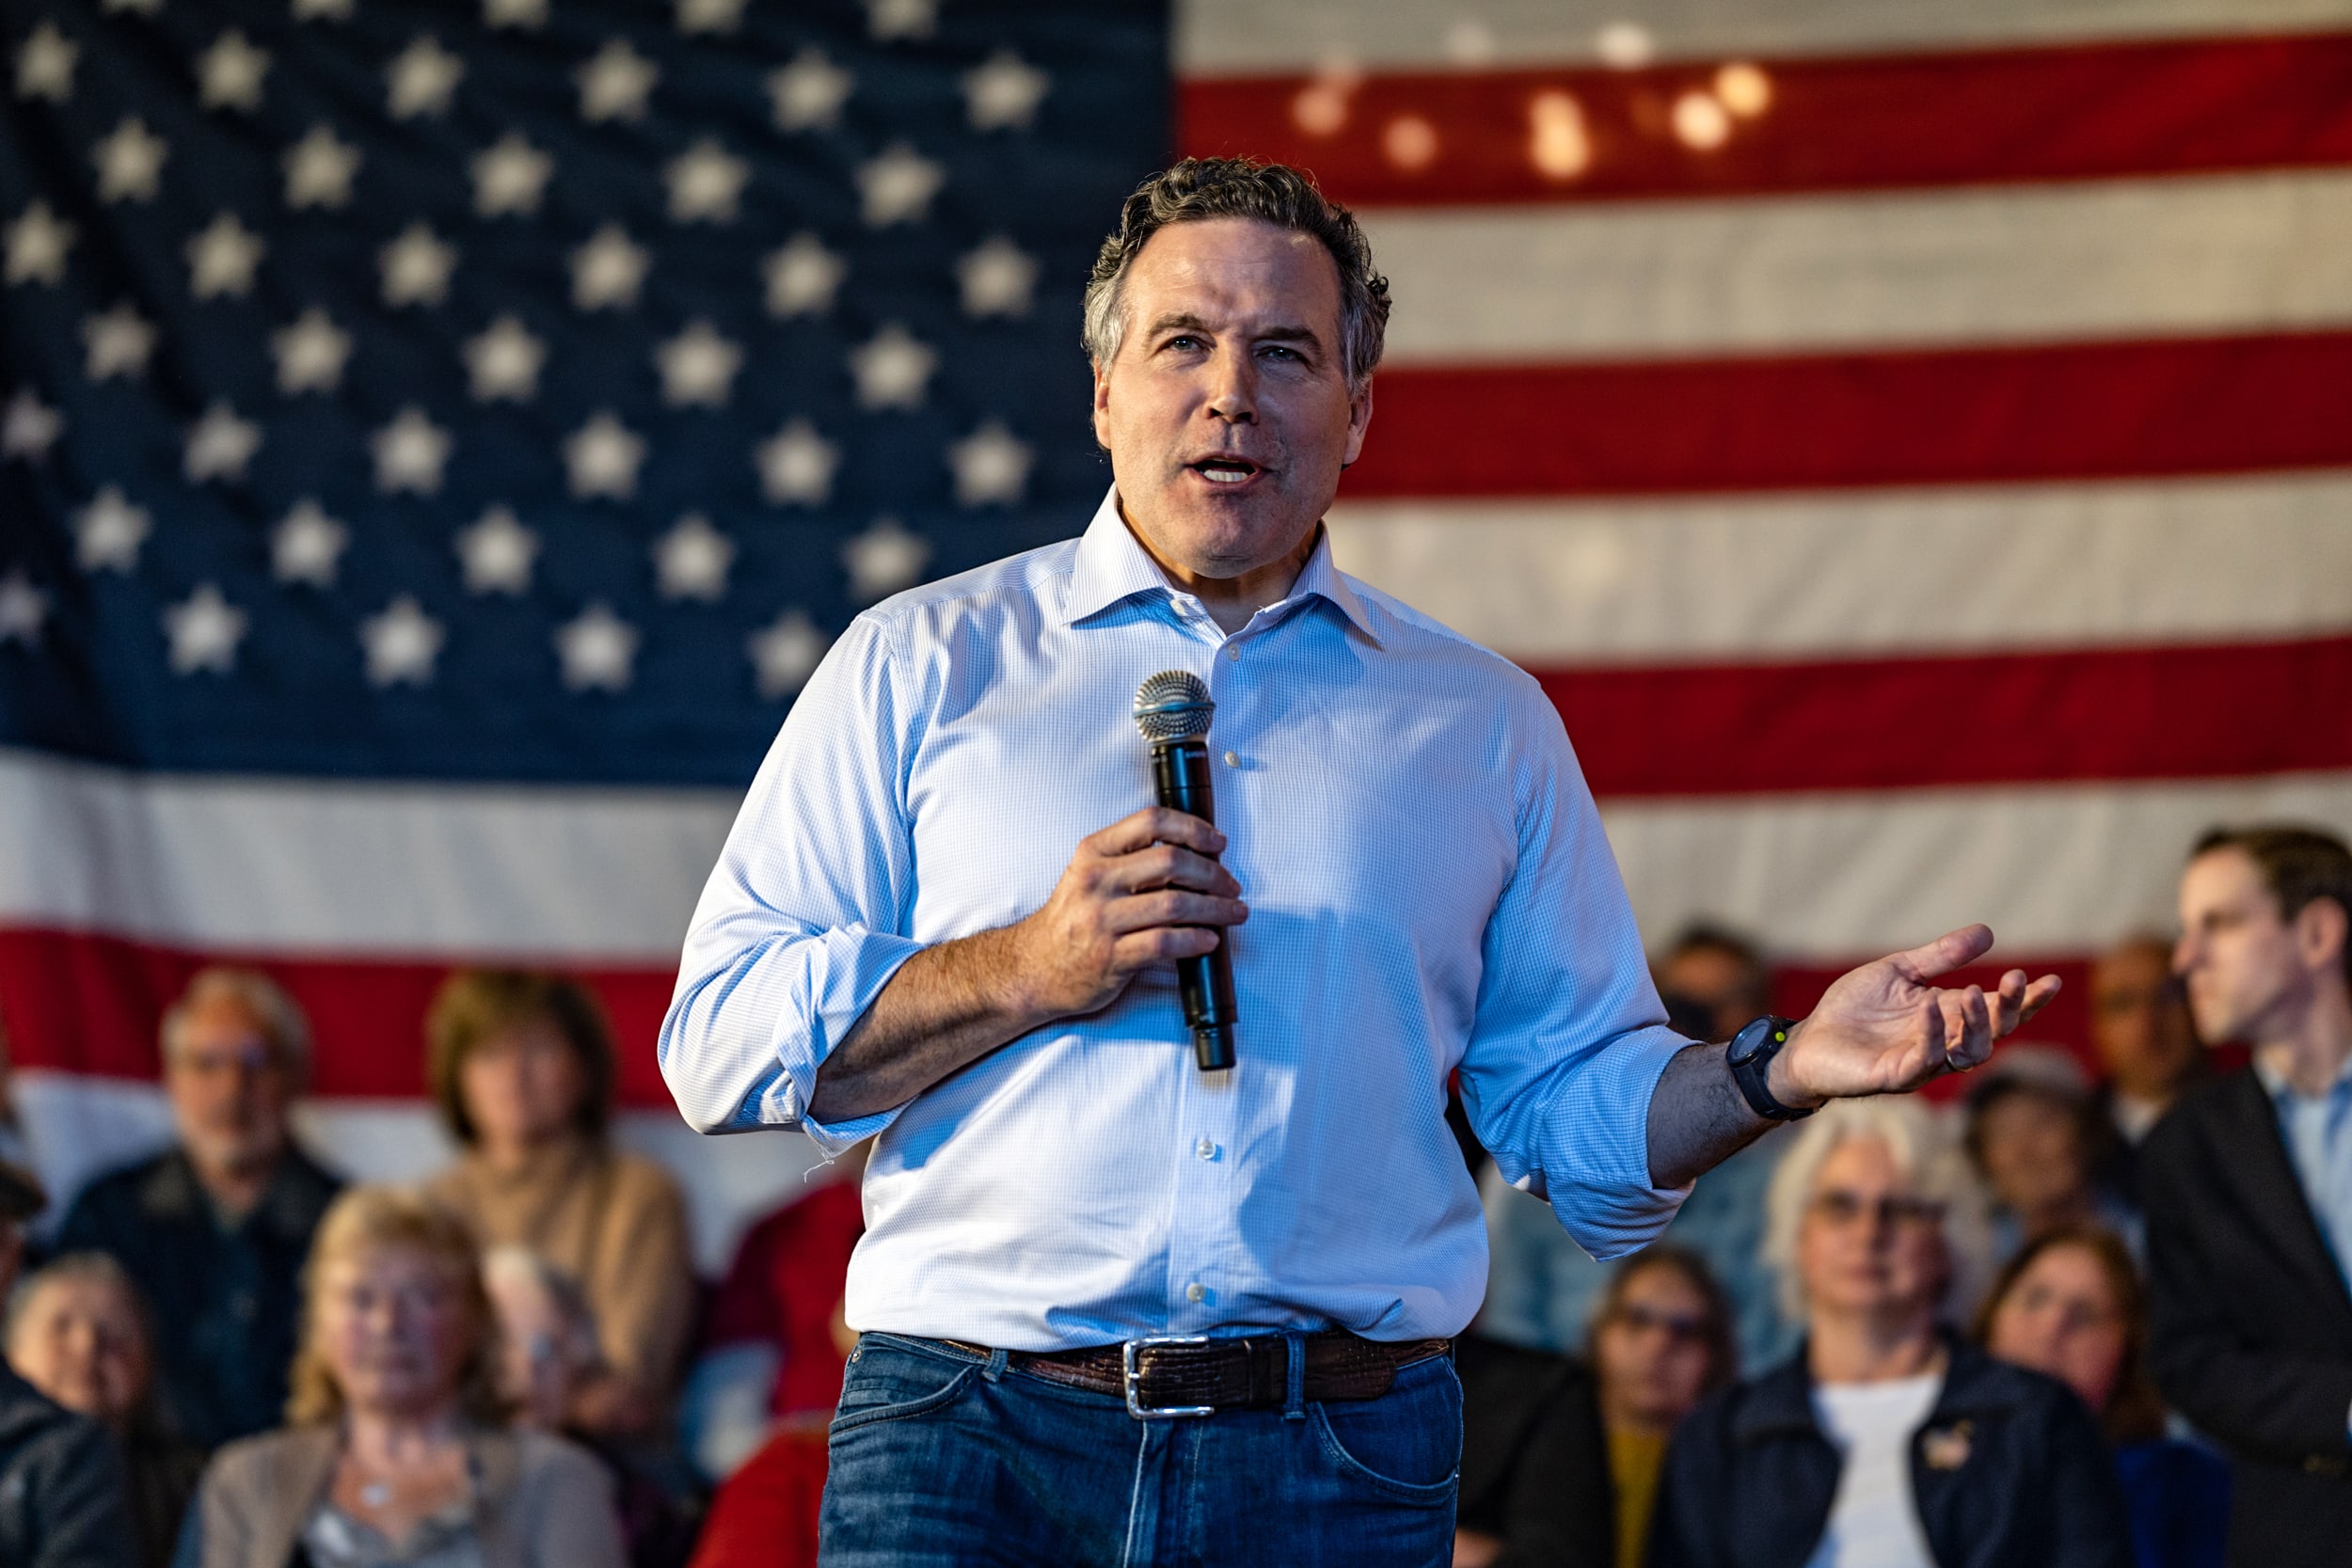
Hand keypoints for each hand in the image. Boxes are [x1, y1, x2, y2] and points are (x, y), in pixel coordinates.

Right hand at [1004, 806, 1246, 1027]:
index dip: (1193, 828)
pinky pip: (1165, 943)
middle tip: (1231, 885)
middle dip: (1213, 873)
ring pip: (1175, 904)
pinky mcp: (1110, 957)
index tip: (1217, 843)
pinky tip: (1209, 939)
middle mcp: (1095, 881)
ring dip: (1215, 908)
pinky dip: (1195, 940)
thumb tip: (1193, 854)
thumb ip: (1130, 860)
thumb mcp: (1088, 875)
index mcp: (1093, 853)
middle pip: (1171, 861)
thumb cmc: (1070, 922)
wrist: (1034, 968)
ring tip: (1233, 912)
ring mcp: (1102, 920)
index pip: (1151, 821)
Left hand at [1770, 924, 2060, 1106]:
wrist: (1809, 1039)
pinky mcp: (1894, 1075)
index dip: (2027, 1001)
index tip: (2052, 982)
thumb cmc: (1853, 1008)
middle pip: (1994, 1033)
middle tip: (2015, 980)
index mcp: (1948, 1017)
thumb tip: (1988, 933)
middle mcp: (1943, 1043)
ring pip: (1969, 1055)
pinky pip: (1923, 1060)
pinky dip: (1932, 1034)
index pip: (1998, 1011)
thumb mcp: (1898, 972)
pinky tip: (1931, 1006)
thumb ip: (1940, 957)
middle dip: (2010, 1009)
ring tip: (1970, 992)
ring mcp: (1921, 1062)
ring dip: (1976, 1025)